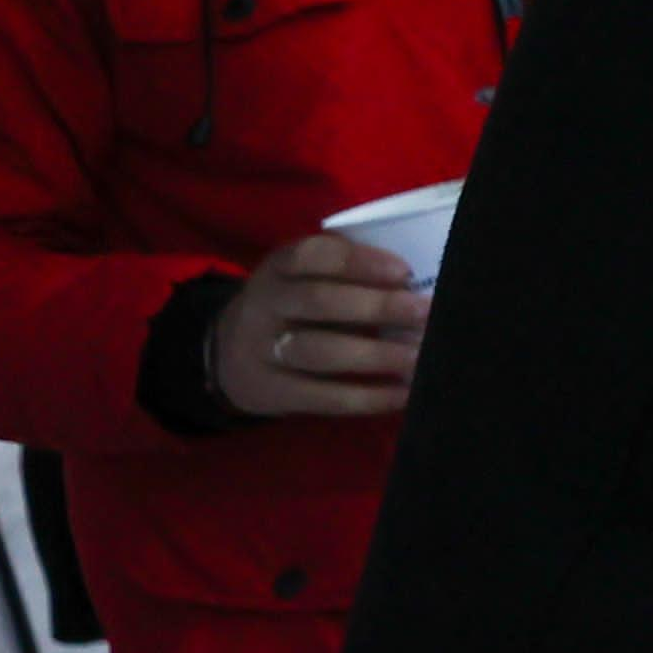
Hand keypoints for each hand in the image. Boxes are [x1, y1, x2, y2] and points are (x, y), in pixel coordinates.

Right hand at [211, 233, 428, 418]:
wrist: (227, 356)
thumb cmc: (292, 309)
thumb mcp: (303, 279)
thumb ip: (347, 275)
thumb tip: (417, 284)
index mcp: (280, 268)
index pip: (312, 255)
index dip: (358, 261)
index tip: (404, 270)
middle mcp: (266, 304)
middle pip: (318, 301)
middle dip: (376, 306)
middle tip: (425, 312)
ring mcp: (263, 350)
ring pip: (318, 351)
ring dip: (374, 355)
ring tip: (419, 357)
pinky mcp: (272, 392)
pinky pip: (321, 396)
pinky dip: (366, 397)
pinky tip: (403, 394)